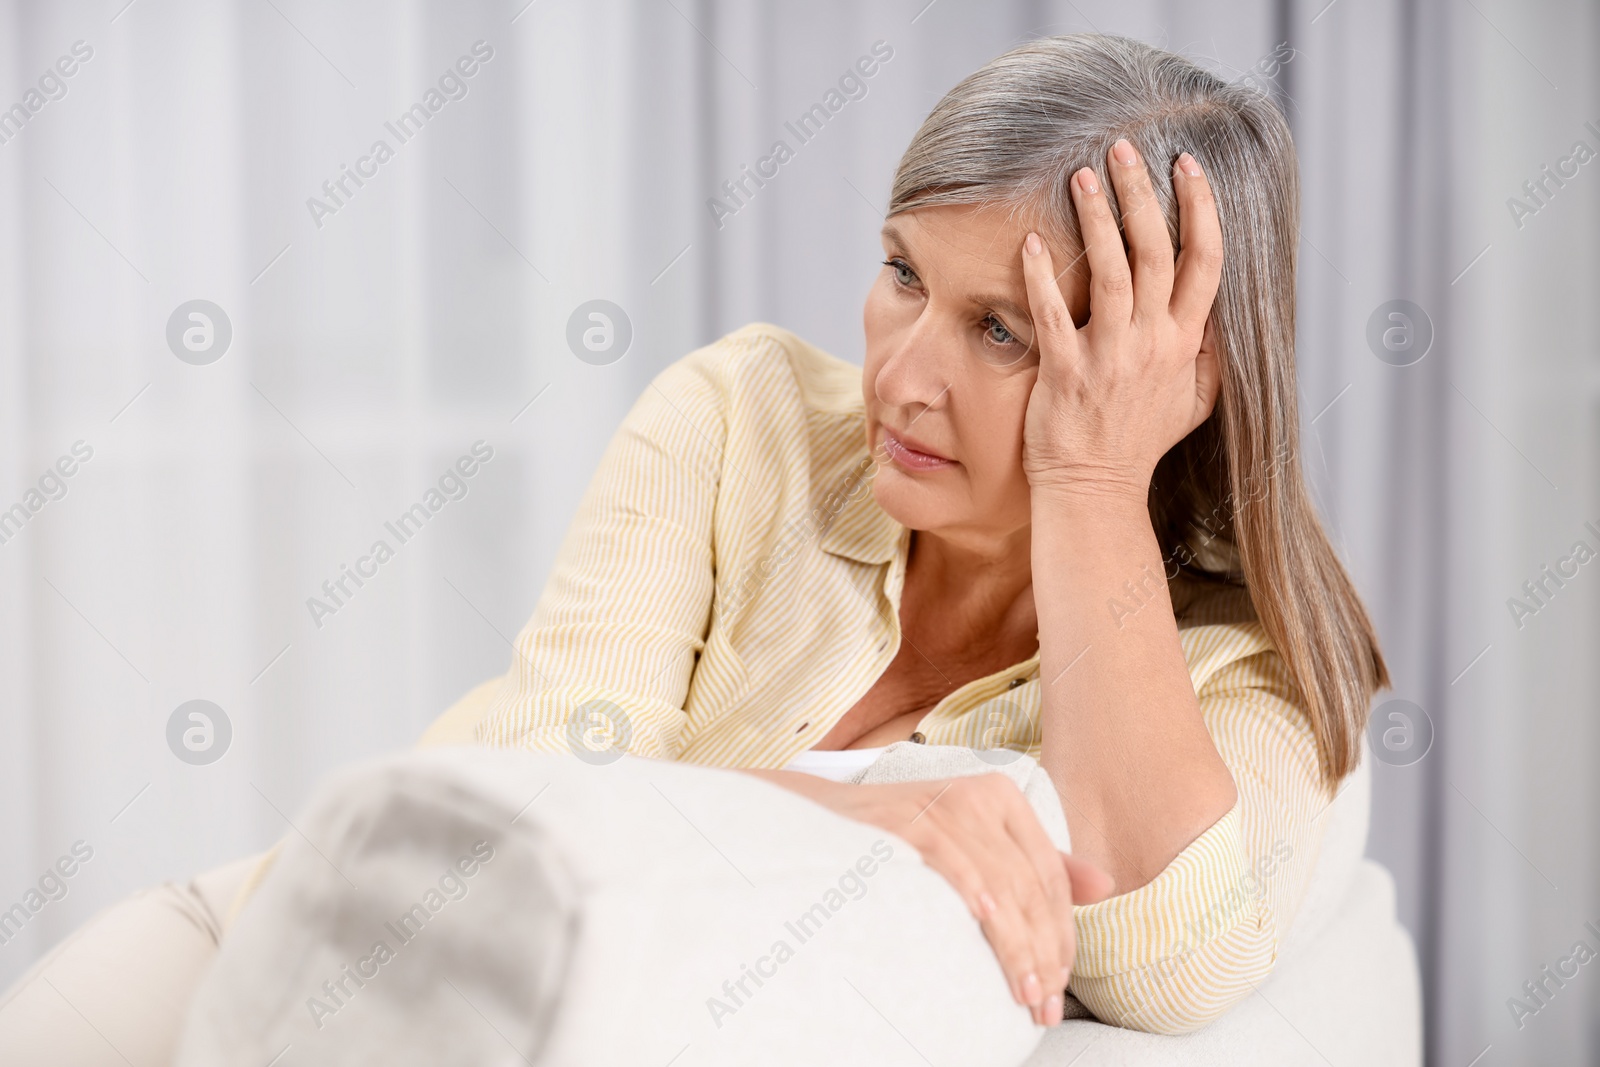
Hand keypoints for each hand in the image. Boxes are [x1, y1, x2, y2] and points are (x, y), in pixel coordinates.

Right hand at [806, 773, 1114, 1025]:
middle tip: (1046, 1006)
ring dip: (1021, 951)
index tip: (1061, 984)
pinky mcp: (915, 823)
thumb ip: (1038, 863)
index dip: (1063, 935)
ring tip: (1026, 997)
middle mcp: (981, 795)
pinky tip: (997, 947)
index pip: (1050, 876)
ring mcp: (947, 807)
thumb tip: (1105, 885)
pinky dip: (984, 911)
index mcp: (1002, 796)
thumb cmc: (902, 839)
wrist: (823, 820)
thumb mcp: (975, 841)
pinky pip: (963, 873)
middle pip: (1032, 887)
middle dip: (1047, 953)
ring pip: (1005, 889)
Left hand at [1020, 139, 1224, 499]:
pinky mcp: (1065, 372)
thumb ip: (1208, 356)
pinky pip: (1053, 314)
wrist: (1096, 492)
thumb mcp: (1193, 403)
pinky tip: (1032, 240)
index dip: (1201, 210)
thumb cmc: (1138, 446)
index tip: (1188, 167)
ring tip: (1082, 173)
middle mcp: (1152, 343)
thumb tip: (1216, 316)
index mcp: (1185, 343)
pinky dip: (1043, 275)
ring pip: (1110, 271)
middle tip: (1124, 148)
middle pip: (1155, 252)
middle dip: (1142, 193)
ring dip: (1097, 217)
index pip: (1205, 262)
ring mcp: (1109, 357)